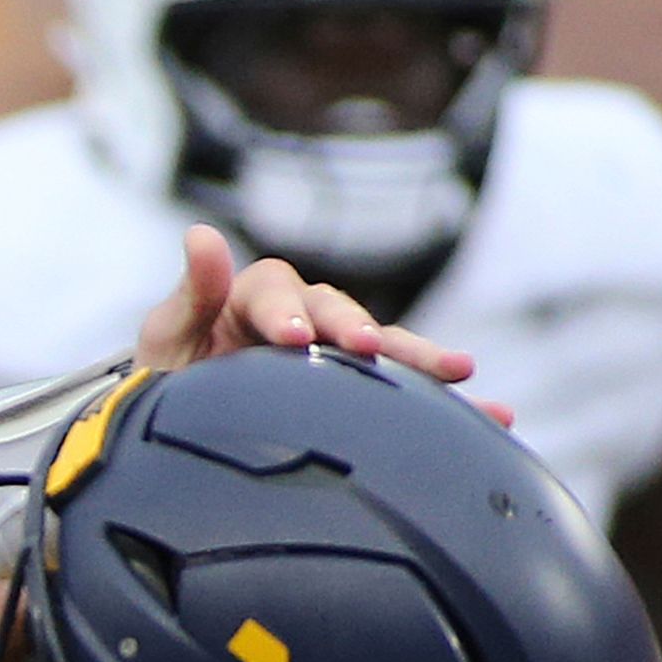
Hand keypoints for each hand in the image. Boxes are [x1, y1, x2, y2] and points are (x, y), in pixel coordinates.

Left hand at [136, 226, 513, 425]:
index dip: (286, 311)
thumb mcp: (169, 339)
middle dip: (358, 329)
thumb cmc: (171, 377)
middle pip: (340, 311)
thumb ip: (191, 294)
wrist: (185, 426)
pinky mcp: (360, 389)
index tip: (293, 338)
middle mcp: (304, 315)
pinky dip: (447, 405)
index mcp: (255, 298)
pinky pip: (405, 394)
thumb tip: (201, 235)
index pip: (276, 290)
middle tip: (369, 348)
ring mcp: (335, 352)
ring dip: (420, 357)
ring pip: (383, 349)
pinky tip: (492, 414)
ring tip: (460, 371)